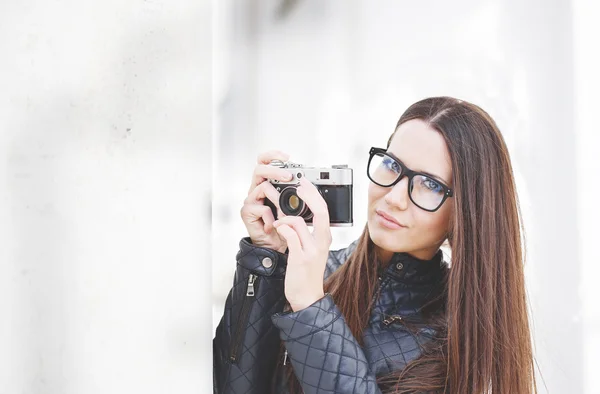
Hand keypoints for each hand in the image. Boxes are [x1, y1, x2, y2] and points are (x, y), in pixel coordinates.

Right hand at [240, 150, 292, 253]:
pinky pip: (261, 207)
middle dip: (275, 169)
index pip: (265, 162)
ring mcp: (251, 200)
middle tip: (288, 176)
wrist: (275, 245)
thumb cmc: (284, 225)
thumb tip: (305, 182)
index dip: (273, 156)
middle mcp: (257, 189)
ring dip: (277, 198)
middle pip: (259, 169)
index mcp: (268, 184)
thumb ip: (295, 194)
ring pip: (262, 186)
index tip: (287, 157)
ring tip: (283, 211)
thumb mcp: (293, 206)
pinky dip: (271, 216)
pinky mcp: (246, 211)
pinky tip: (273, 224)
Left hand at [273, 177, 331, 311]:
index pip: (324, 210)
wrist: (307, 297)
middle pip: (320, 211)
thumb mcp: (313, 250)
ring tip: (278, 222)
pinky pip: (290, 235)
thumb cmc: (307, 273)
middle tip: (299, 186)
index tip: (305, 184)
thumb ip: (309, 234)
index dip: (315, 194)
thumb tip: (298, 217)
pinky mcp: (300, 258)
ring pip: (298, 222)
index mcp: (325, 238)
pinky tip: (277, 229)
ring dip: (285, 218)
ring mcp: (311, 250)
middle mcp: (321, 242)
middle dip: (309, 194)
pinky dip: (282, 228)